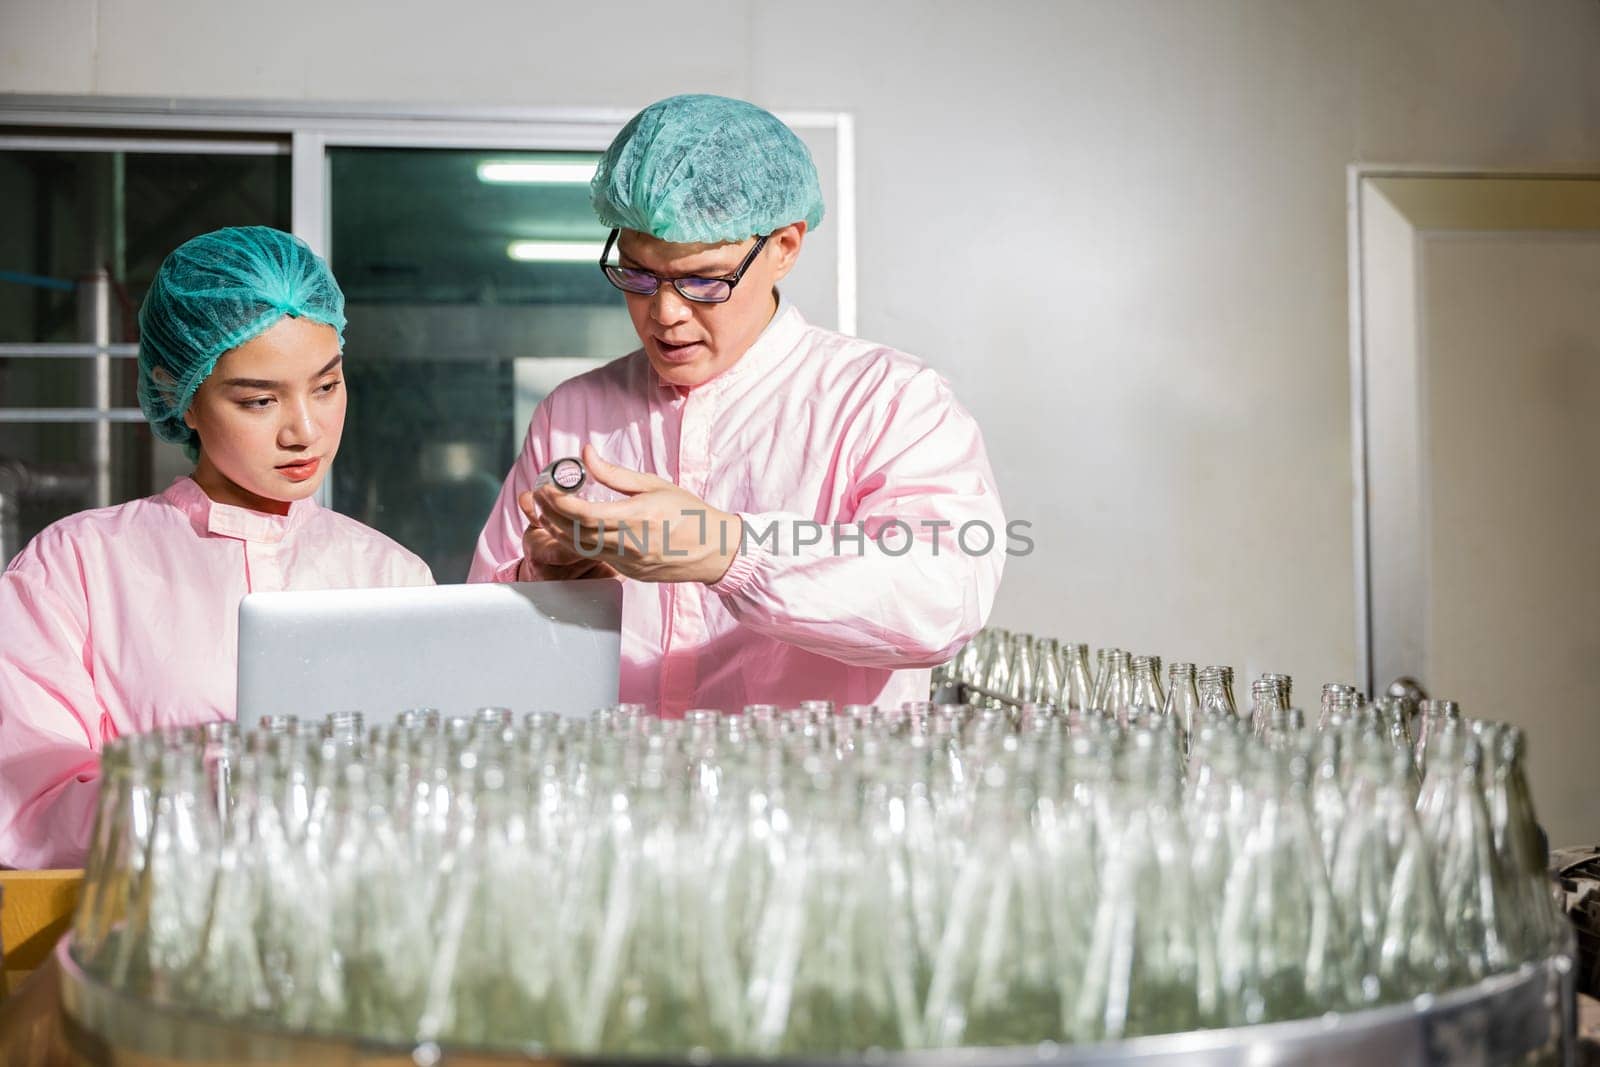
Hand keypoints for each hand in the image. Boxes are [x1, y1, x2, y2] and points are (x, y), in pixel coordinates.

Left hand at [534, 444, 740, 583]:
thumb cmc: (689, 513)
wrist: (714, 549)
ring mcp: (628, 562)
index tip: (546, 488)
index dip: (559, 502)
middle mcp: (631, 544)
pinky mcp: (628, 573)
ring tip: (545, 511)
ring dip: (557, 529)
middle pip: (575, 533)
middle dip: (550, 514)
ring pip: (580, 548)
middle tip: (537, 496)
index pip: (585, 513)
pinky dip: (575, 542)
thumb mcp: (654, 485)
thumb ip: (615, 474)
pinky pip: (595, 557)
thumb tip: (586, 454)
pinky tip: (567, 529)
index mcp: (638, 518)